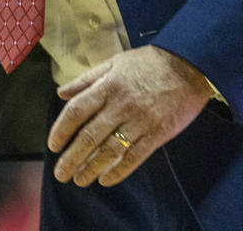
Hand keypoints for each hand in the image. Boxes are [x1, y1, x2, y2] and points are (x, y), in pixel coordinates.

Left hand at [47, 46, 211, 187]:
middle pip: (90, 136)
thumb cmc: (149, 62)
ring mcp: (140, 121)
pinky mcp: (157, 134)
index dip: (62, 130)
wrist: (189, 66)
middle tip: (60, 173)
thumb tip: (61, 92)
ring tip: (79, 179)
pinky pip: (134, 157)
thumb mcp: (115, 62)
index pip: (77, 110)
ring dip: (91, 168)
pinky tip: (106, 180)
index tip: (53, 145)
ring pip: (110, 151)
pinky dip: (118, 171)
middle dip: (72, 158)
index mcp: (108, 85)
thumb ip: (87, 79)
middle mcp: (121, 104)